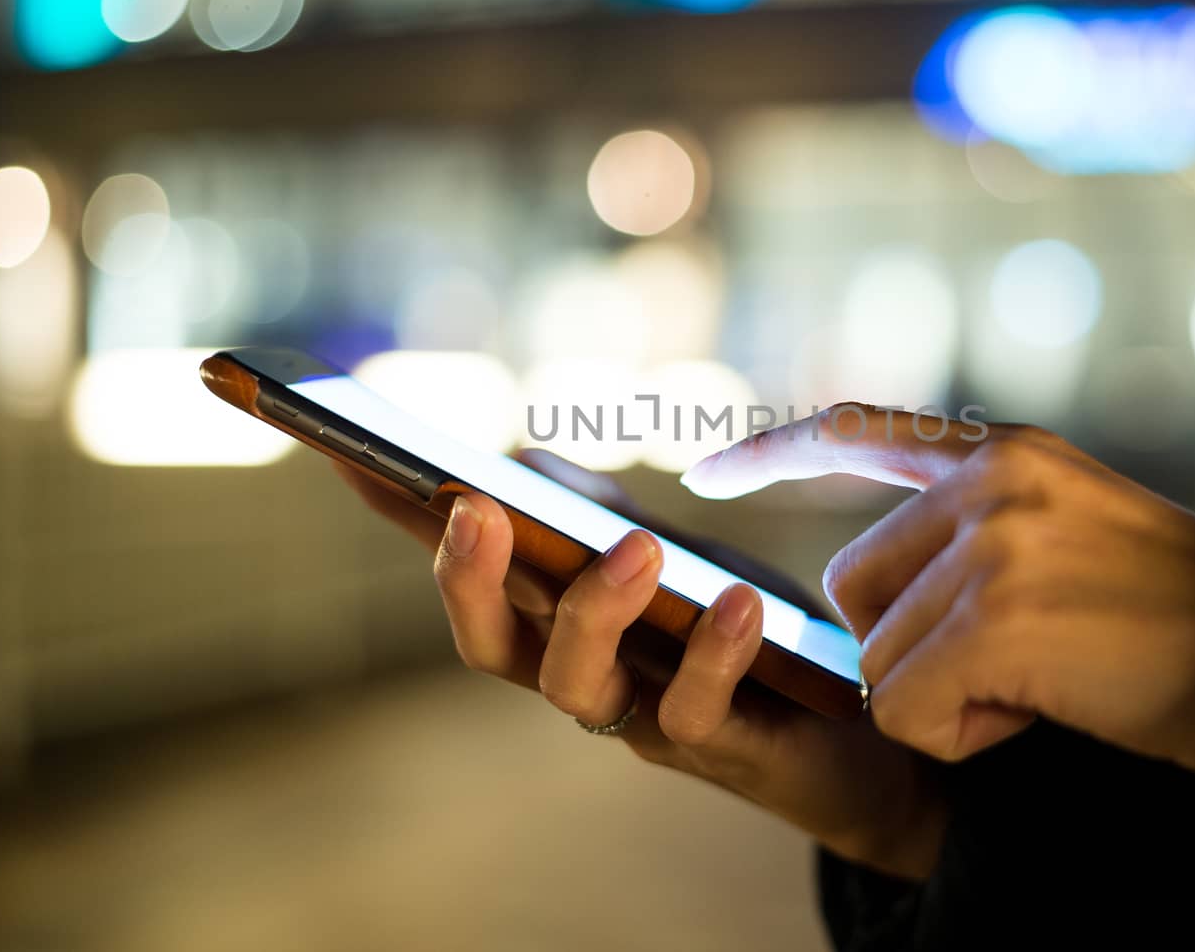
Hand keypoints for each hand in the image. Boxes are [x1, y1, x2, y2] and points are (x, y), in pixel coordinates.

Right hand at [336, 452, 945, 878]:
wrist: (850, 733)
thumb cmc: (743, 634)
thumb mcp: (673, 554)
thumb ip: (597, 515)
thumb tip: (521, 458)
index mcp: (560, 621)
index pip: (467, 567)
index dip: (401, 515)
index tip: (344, 447)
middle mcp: (582, 672)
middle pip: (489, 644)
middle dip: (466, 579)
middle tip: (474, 506)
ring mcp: (642, 716)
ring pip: (575, 686)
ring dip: (595, 611)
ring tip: (637, 548)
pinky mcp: (720, 747)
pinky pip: (697, 711)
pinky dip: (712, 656)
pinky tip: (736, 602)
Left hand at [682, 406, 1194, 775]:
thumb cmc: (1187, 623)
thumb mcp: (1077, 535)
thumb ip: (984, 530)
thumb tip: (878, 583)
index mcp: (1010, 453)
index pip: (863, 432)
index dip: (777, 450)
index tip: (707, 470)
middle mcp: (993, 482)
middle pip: (853, 585)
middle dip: (907, 647)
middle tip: (1016, 666)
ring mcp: (994, 545)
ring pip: (877, 658)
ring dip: (946, 698)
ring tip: (1046, 684)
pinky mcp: (996, 618)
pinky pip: (904, 710)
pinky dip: (961, 736)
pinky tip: (1041, 712)